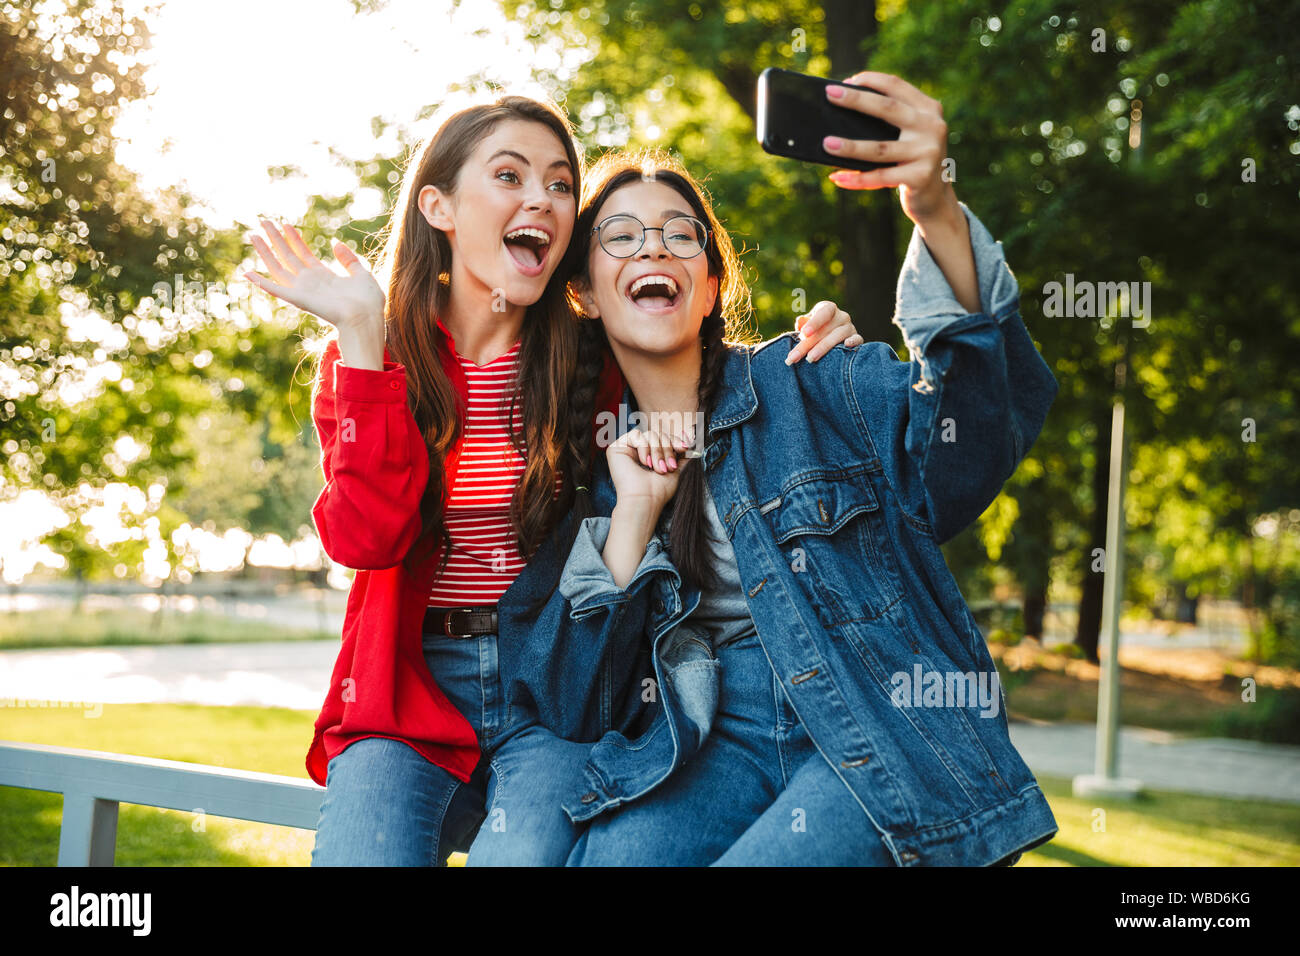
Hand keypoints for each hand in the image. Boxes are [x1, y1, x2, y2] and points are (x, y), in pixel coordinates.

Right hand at [245, 219, 385, 331]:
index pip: (304, 254)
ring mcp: (303, 291)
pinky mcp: (298, 299)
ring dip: (265, 252)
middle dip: (276, 239)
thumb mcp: (362, 274)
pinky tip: (247, 273)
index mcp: (324, 277)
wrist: (366, 318)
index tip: (285, 223)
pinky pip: (276, 290)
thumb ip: (349, 259)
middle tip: (263, 221)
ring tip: (253, 234)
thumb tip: (335, 243)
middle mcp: (310, 283)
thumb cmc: (368, 303)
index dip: (294, 239)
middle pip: (288, 257)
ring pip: (278, 268)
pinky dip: (261, 282)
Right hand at [606, 426, 693, 517]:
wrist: (646, 500)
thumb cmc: (659, 490)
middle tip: (667, 467)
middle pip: (658, 435)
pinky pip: (636, 435)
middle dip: (667, 450)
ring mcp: (626, 449)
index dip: (674, 441)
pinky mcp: (616, 448)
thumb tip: (691, 439)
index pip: (663, 439)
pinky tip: (644, 462)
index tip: (684, 447)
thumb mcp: (676, 469)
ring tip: (657, 468)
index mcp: (649, 455)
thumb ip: (681, 455)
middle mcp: (637, 451)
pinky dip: (644, 447)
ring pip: (649, 434)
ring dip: (657, 451)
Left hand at [786, 300, 863, 363]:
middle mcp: (841, 316)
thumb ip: (803, 324)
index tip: (804, 334)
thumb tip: (800, 321)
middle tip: (794, 357)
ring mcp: (850, 327)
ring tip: (810, 359)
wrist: (830, 339)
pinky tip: (847, 345)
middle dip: (808, 344)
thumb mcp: (808, 326)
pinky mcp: (857, 338)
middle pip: (826, 329)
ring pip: (838, 336)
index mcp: (828, 309)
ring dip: (823, 347)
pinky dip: (853, 342)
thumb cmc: (815, 332)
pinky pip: (857, 339)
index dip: (814, 322)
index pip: (823, 313)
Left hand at [821, 70, 959, 227]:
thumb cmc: (912, 160)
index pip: (896, 86)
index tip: (845, 82)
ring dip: (850, 147)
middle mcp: (931, 126)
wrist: (935, 197)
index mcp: (928, 109)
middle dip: (856, 100)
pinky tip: (837, 177)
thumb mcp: (910, 134)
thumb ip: (890, 122)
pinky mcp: (920, 177)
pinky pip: (880, 177)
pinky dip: (856, 179)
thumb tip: (843, 115)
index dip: (870, 80)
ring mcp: (928, 152)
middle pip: (887, 108)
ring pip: (880, 148)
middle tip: (830, 95)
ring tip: (827, 144)